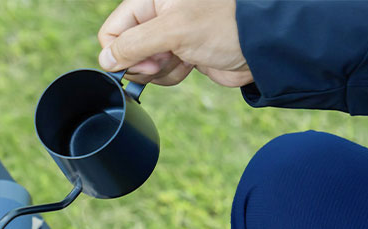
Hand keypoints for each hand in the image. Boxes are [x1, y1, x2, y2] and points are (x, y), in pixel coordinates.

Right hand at [97, 0, 252, 87]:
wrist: (261, 44)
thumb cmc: (223, 24)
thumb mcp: (173, 31)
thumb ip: (133, 45)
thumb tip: (106, 61)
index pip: (112, 31)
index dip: (122, 53)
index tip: (146, 60)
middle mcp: (156, 15)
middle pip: (126, 51)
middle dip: (145, 64)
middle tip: (166, 59)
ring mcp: (168, 35)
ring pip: (143, 66)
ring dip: (161, 71)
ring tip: (184, 58)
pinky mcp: (180, 53)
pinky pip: (161, 73)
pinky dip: (172, 75)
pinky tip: (191, 64)